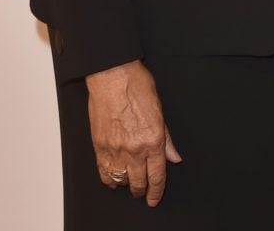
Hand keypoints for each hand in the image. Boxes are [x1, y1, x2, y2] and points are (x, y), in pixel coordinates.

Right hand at [86, 59, 181, 206]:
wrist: (112, 75)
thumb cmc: (136, 85)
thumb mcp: (159, 109)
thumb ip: (167, 137)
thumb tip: (174, 156)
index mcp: (153, 139)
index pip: (157, 175)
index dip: (156, 191)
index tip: (154, 198)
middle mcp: (134, 148)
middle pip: (139, 181)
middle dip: (142, 189)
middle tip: (143, 191)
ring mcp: (115, 148)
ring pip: (122, 180)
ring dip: (126, 185)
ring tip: (129, 184)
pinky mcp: (99, 146)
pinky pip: (104, 172)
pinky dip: (109, 179)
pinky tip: (113, 180)